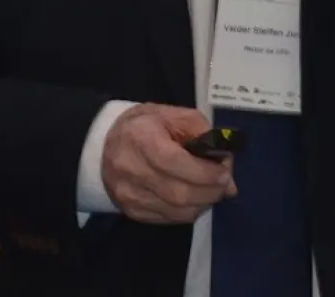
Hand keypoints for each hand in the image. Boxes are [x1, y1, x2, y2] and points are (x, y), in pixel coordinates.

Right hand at [100, 104, 235, 223]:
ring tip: (211, 190)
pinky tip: (194, 198)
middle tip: (224, 183)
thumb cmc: (146, 125)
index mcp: (140, 138)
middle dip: (210, 191)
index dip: (204, 172)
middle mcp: (130, 169)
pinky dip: (189, 211)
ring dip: (203, 203)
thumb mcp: (176, 116)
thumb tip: (228, 177)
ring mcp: (128, 194)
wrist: (106, 144)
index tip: (224, 172)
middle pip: (178, 193)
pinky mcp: (131, 211)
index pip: (174, 162)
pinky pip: (169, 219)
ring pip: (177, 211)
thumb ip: (205, 138)